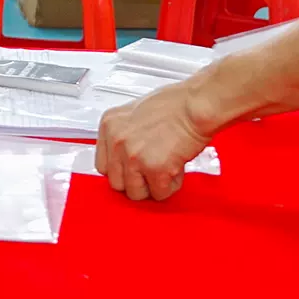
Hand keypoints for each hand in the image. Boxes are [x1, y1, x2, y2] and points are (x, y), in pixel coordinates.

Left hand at [94, 80, 216, 201]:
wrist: (195, 105)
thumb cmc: (175, 105)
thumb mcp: (136, 113)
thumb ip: (126, 136)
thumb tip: (125, 157)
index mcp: (109, 125)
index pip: (102, 165)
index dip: (121, 171)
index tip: (131, 171)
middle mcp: (117, 141)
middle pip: (116, 183)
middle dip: (136, 181)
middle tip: (152, 171)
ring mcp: (133, 156)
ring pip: (136, 193)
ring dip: (152, 186)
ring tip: (166, 168)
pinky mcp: (155, 169)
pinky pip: (159, 193)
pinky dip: (170, 186)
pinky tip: (176, 168)